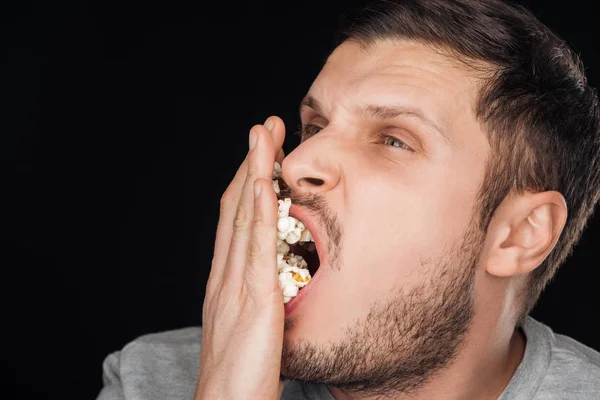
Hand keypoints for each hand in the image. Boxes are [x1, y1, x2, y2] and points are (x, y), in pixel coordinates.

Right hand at [194, 116, 286, 398]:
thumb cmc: (240, 373)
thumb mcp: (250, 328)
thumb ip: (259, 300)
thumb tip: (273, 281)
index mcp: (227, 280)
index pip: (236, 220)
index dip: (248, 184)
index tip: (262, 156)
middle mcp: (226, 274)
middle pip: (237, 208)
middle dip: (251, 165)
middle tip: (264, 128)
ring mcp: (236, 283)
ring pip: (243, 216)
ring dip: (254, 173)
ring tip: (264, 135)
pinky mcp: (252, 299)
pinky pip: (255, 247)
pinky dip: (258, 211)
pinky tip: (264, 183)